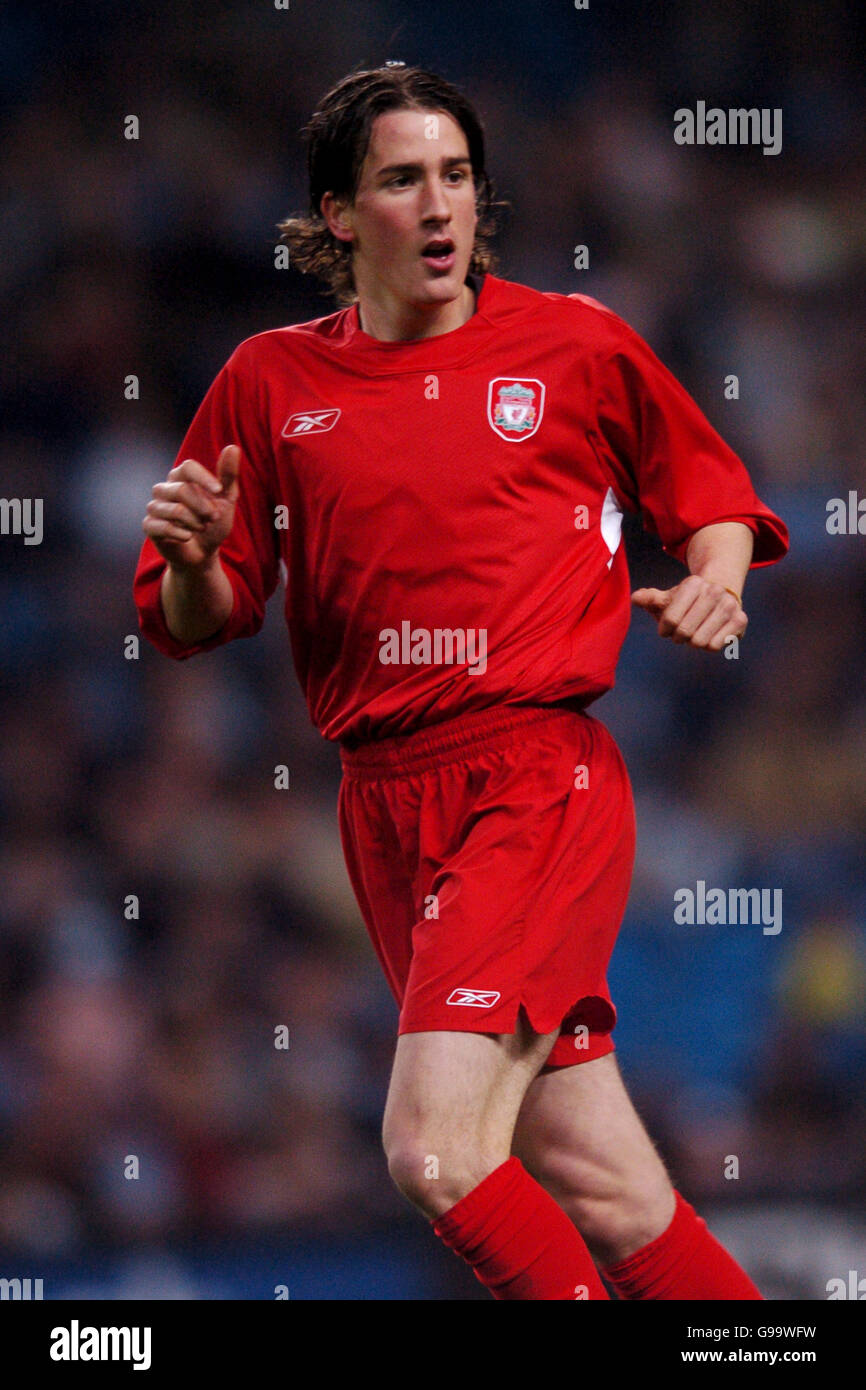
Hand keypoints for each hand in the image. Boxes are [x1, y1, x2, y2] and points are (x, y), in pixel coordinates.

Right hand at [142, 445, 240, 569]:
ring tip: (201, 528)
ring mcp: (154, 507)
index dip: (204, 478)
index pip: (188, 467)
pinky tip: (188, 536)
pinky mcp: (149, 526)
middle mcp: (164, 488)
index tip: (219, 491)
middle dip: (203, 507)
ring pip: (175, 510)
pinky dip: (183, 534)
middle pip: (182, 489)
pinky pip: (164, 527)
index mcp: (181, 477)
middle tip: (213, 518)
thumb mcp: (226, 499)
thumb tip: (233, 447)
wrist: (203, 553)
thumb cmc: (214, 522)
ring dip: (196, 523)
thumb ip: (228, 475)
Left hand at [631, 574, 746, 650]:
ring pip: (700, 641)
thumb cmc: (688, 601)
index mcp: (693, 584)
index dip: (664, 629)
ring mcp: (729, 606)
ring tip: (695, 633)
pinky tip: (709, 634)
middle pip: (685, 632)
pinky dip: (708, 645)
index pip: (671, 619)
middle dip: (678, 637)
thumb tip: (635, 598)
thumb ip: (650, 599)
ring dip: (693, 642)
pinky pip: (715, 646)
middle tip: (681, 634)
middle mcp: (714, 592)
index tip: (666, 629)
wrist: (721, 595)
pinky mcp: (740, 620)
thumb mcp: (668, 597)